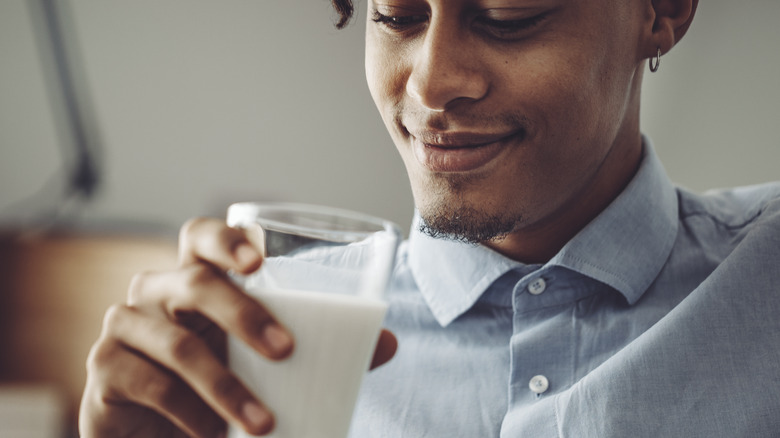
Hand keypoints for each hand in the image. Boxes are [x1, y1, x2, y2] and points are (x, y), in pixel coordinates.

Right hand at [78, 218, 396, 437]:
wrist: (163, 435)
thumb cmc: (217, 385)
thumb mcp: (264, 365)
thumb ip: (322, 349)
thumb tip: (389, 343)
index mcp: (195, 281)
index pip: (199, 237)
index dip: (225, 239)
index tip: (258, 261)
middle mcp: (155, 293)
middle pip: (193, 282)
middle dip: (243, 315)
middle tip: (286, 352)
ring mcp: (124, 327)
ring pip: (175, 342)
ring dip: (224, 386)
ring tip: (261, 423)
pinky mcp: (104, 369)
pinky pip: (146, 383)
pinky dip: (186, 412)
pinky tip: (212, 436)